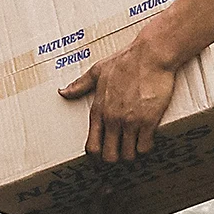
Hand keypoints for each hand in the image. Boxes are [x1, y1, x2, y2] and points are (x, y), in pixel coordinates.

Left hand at [59, 37, 177, 163]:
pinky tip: (147, 139)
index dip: (96, 156)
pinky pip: (145, 147)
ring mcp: (131, 122)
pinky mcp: (149, 121)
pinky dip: (146, 147)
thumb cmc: (125, 61)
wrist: (150, 55)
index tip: (101, 156)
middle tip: (120, 153)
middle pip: (109, 156)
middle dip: (115, 158)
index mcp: (99, 110)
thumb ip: (80, 85)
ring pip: (128, 155)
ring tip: (135, 147)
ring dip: (132, 154)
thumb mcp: (97, 71)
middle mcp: (112, 119)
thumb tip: (63, 92)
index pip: (92, 146)